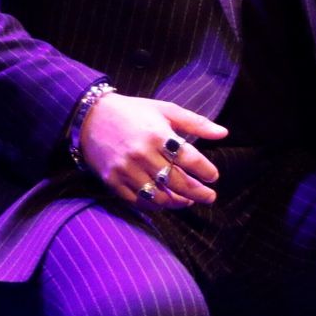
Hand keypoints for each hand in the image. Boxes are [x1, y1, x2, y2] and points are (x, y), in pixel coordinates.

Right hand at [79, 92, 227, 210]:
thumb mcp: (166, 110)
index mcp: (158, 135)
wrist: (91, 117)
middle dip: (198, 192)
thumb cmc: (134, 112)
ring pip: (158, 196)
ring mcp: (126, 170)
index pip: (189, 159)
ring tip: (188, 201)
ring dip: (177, 202)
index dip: (205, 170)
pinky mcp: (112, 181)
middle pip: (176, 181)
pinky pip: (137, 200)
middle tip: (210, 197)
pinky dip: (154, 205)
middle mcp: (142, 155)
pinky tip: (165, 202)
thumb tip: (223, 133)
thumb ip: (196, 123)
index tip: (214, 177)